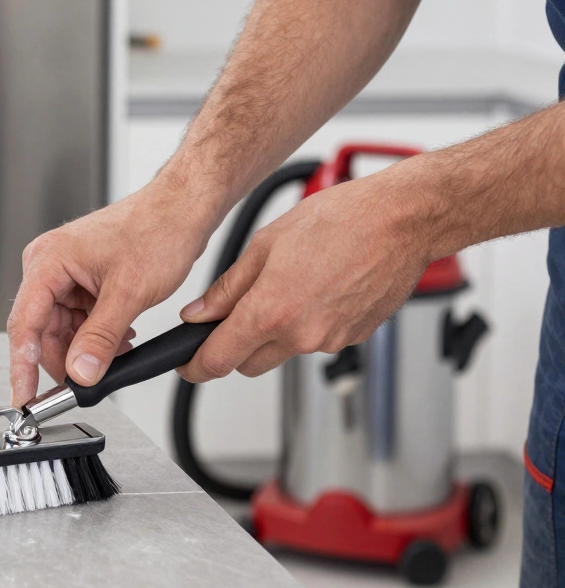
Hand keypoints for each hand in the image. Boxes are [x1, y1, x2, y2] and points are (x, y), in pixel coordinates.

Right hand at [7, 174, 219, 405]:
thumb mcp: (128, 293)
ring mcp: (65, 272)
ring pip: (61, 328)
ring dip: (85, 348)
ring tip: (115, 356)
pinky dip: (95, 335)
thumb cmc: (158, 229)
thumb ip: (100, 338)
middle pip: (41, 330)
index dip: (22, 367)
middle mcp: (49, 265)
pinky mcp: (81, 279)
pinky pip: (78, 318)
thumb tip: (80, 373)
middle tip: (85, 385)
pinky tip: (118, 340)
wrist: (183, 208)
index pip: (24, 325)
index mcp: (48, 261)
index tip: (26, 398)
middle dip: (65, 359)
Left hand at [178, 172, 430, 381]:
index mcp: (271, 312)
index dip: (196, 366)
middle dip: (236, 347)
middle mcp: (300, 336)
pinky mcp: (353, 339)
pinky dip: (308, 324)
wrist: (401, 221)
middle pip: (249, 365)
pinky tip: (319, 289)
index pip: (219, 360)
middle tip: (240, 312)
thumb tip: (199, 312)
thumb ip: (227, 288)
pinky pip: (317, 341)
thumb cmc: (340, 221)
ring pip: (284, 352)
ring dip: (276, 333)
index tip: (188, 364)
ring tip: (292, 285)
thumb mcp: (265, 245)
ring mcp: (330, 341)